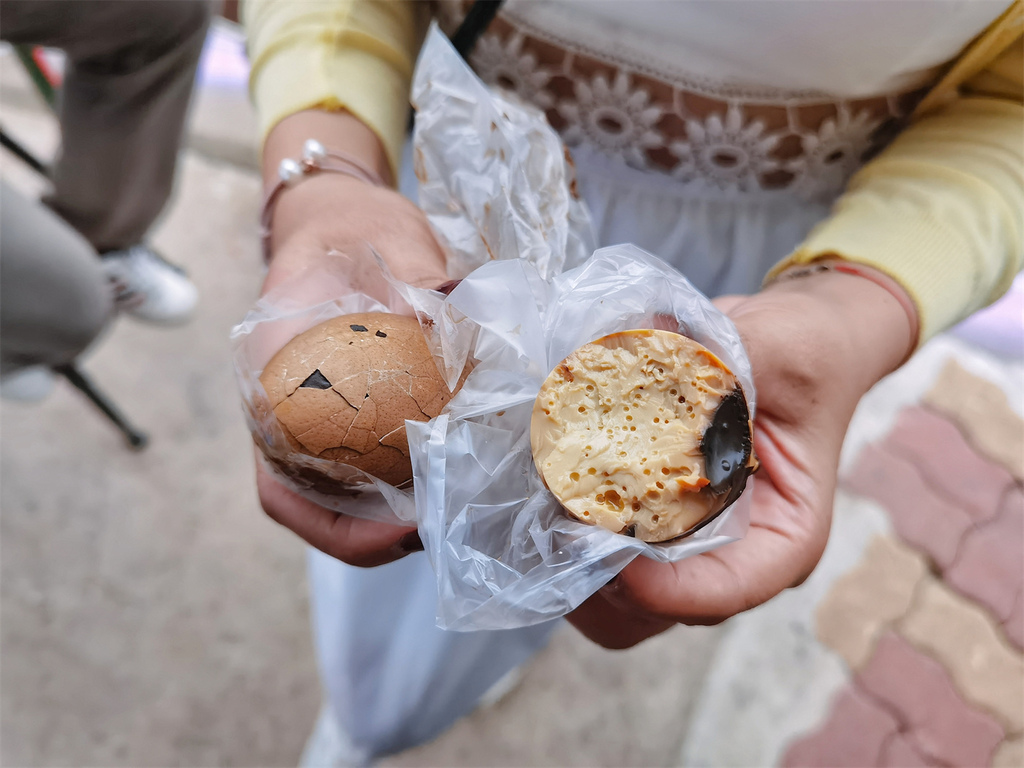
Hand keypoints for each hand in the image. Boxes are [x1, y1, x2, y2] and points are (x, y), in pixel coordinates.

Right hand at [255, 110, 446, 566]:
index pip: (282, 488)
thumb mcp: (379, 241)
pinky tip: (457, 470)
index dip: (338, 528)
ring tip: (458, 508)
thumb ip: (416, 274)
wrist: (341, 221)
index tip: (404, 530)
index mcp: (270, 384)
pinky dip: (410, 480)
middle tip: (447, 525)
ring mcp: (315, 419)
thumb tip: (461, 300)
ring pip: (344, 495)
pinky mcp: (350, 415)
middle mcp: (285, 416)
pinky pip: (372, 465)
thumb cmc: (349, 231)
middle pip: (317, 508)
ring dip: (395, 515)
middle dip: (378, 536)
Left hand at [567, 268, 914, 647]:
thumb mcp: (779, 349)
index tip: (605, 545)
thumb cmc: (804, 353)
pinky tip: (545, 489)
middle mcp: (734, 554)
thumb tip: (635, 361)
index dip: (659, 587)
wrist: (795, 340)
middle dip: (601, 583)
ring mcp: (689, 544)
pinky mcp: (653, 522)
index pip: (724, 590)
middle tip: (558, 522)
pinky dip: (568, 540)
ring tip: (542, 506)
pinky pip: (601, 562)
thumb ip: (717, 366)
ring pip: (618, 602)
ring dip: (574, 565)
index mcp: (784, 533)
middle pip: (657, 612)